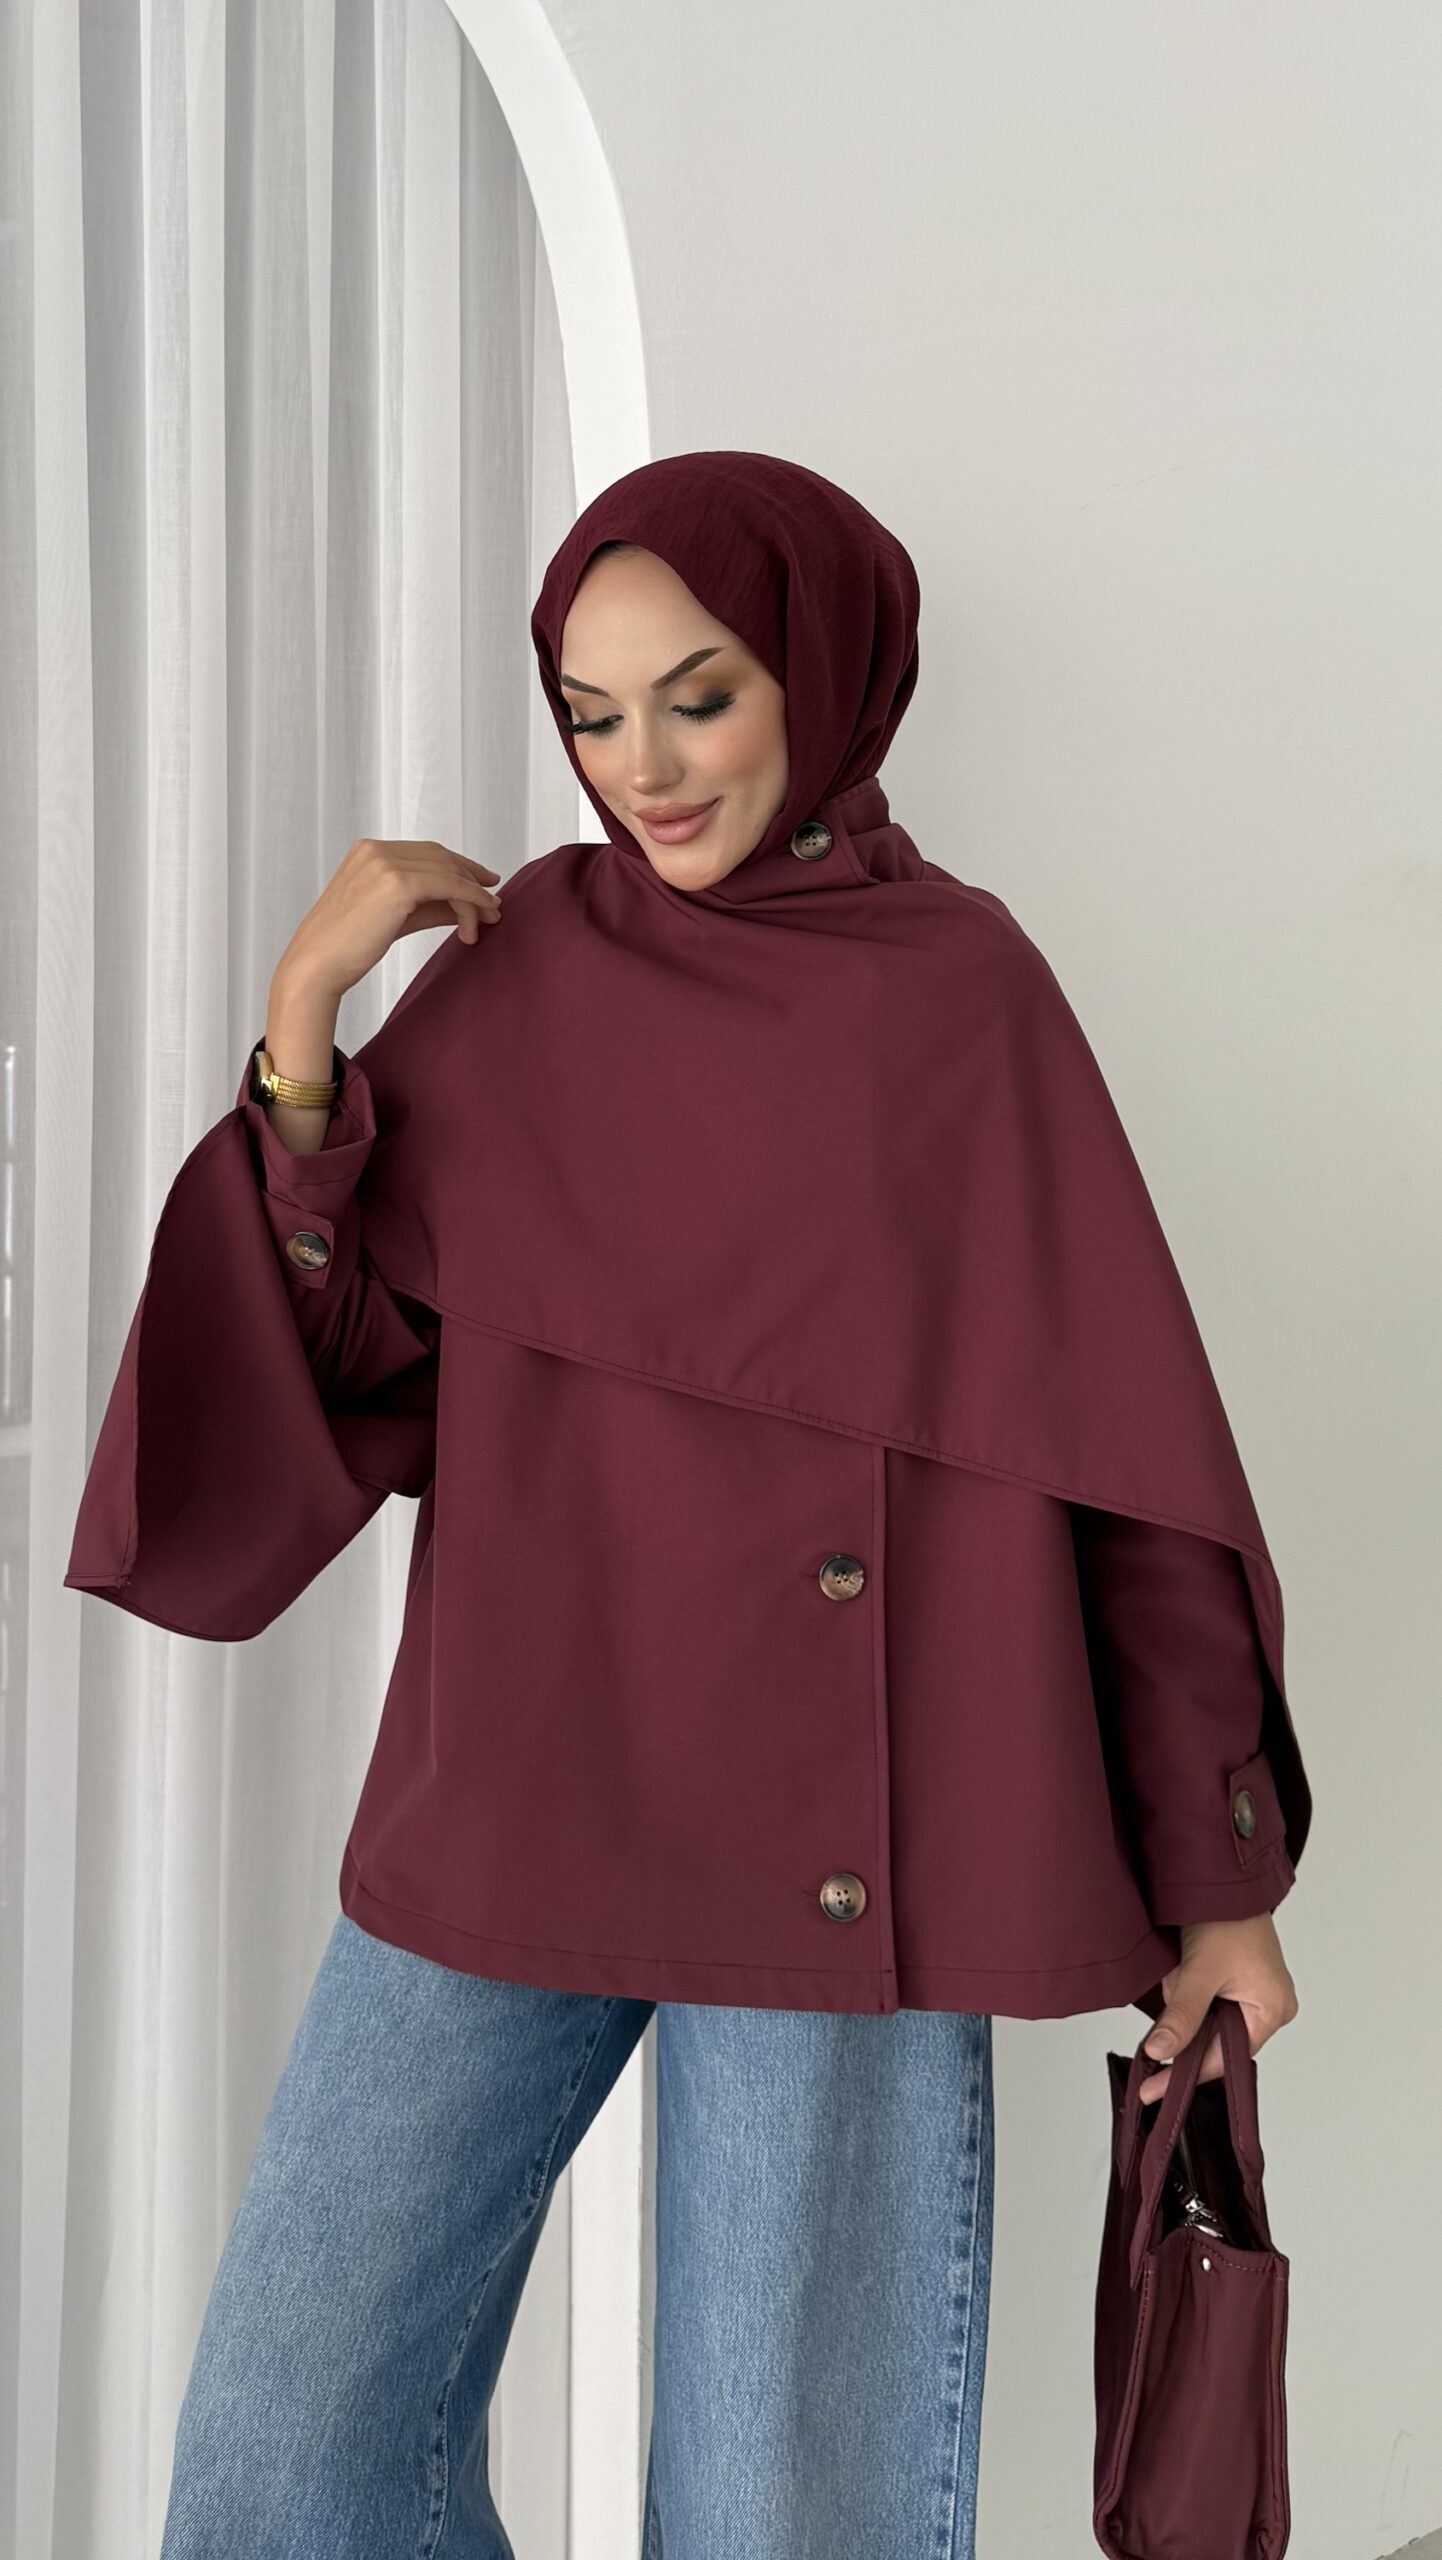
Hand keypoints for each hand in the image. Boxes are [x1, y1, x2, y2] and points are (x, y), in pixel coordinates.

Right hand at [276, 836, 503, 1005]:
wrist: (316, 965)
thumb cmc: (346, 947)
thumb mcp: (394, 918)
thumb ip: (428, 907)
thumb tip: (465, 908)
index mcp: (367, 852)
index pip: (426, 852)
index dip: (458, 866)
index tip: (482, 882)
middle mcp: (375, 851)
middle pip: (441, 857)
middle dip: (472, 878)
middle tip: (494, 903)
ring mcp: (385, 863)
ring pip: (448, 871)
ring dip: (473, 896)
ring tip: (489, 919)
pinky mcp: (397, 883)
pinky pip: (448, 885)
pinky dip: (470, 899)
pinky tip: (480, 917)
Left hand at [1137, 1912, 1298, 2106]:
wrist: (1227, 1878)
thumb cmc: (1225, 1917)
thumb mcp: (1199, 1971)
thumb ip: (1182, 2016)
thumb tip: (1160, 2053)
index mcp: (1272, 2011)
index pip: (1225, 2059)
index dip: (1186, 2074)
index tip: (1154, 2089)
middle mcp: (1271, 2007)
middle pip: (1216, 2041)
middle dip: (1186, 2021)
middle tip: (1171, 1990)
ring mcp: (1258, 1994)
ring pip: (1209, 2021)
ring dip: (1187, 2001)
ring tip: (1182, 1967)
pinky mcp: (1242, 1982)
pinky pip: (1210, 2002)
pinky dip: (1191, 1991)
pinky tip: (1184, 1968)